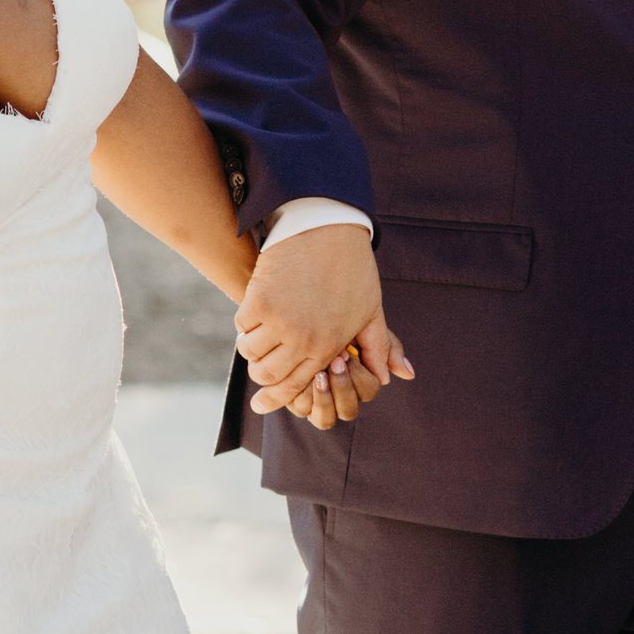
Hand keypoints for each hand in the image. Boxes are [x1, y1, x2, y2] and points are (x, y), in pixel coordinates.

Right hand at [235, 223, 412, 432]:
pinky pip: (242, 325)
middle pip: (267, 374)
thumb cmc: (353, 269)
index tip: (259, 405)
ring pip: (250, 352)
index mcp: (328, 347)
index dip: (275, 399)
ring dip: (251, 347)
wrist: (327, 227)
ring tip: (258, 335)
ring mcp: (280, 321)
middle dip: (261, 374)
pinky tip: (255, 312)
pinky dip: (245, 323)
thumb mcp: (371, 310)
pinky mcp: (260, 301)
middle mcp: (303, 339)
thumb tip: (391, 378)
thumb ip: (378, 347)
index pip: (295, 385)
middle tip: (259, 363)